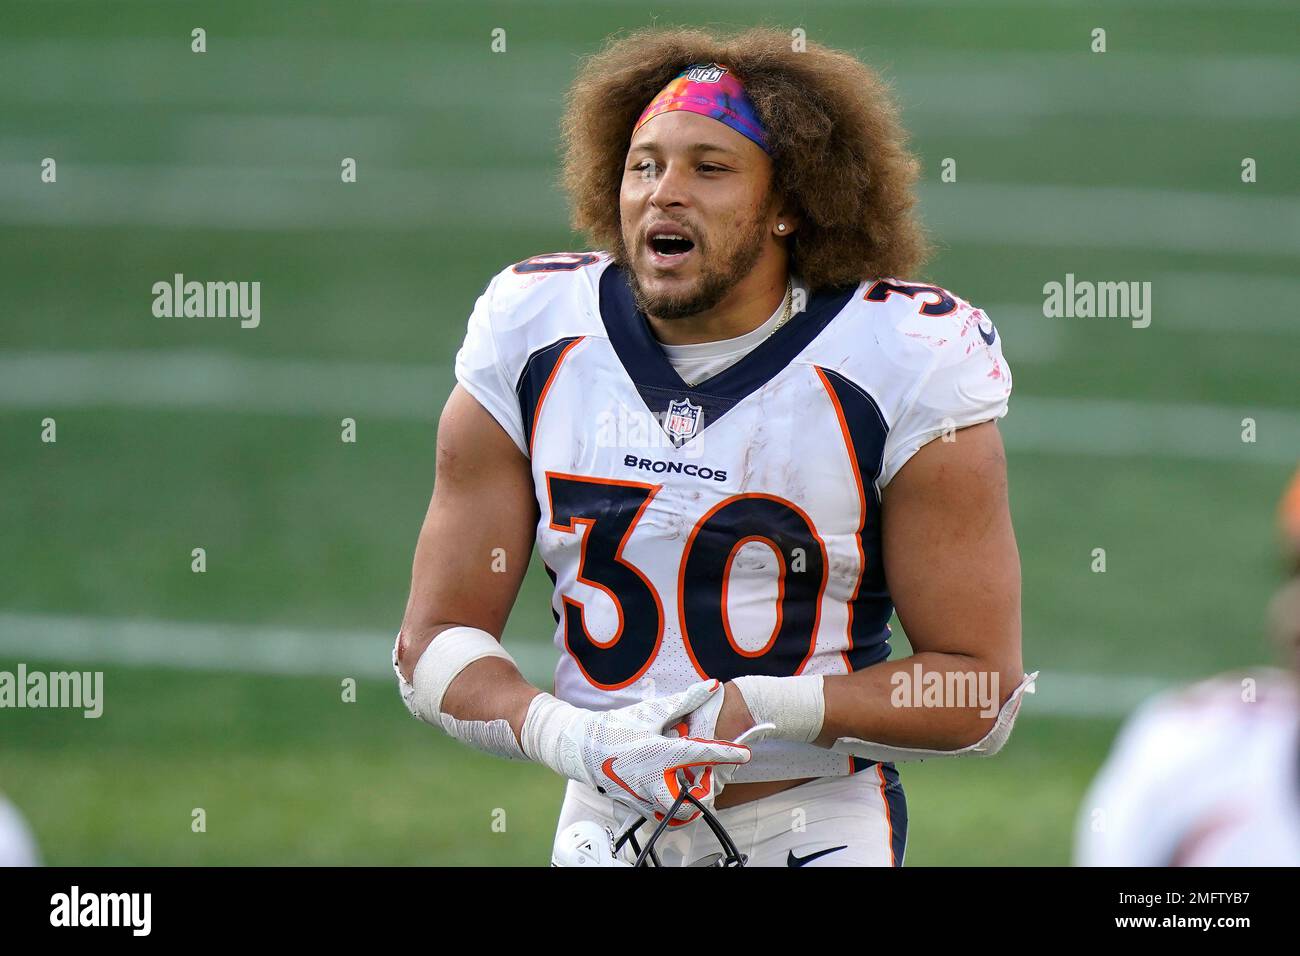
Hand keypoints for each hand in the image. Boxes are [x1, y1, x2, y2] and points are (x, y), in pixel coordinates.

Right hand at [563, 681, 754, 823]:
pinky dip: (669, 800)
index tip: (744, 754)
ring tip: (684, 778)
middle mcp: (654, 780)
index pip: (703, 755)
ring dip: (686, 796)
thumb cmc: (616, 728)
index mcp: (661, 754)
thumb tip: (711, 686)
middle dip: (705, 790)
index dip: (728, 754)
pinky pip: (661, 810)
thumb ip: (685, 701)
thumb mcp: (651, 713)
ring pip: (677, 809)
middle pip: (694, 801)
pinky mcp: (636, 805)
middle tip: (704, 774)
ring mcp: (644, 797)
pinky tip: (665, 782)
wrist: (581, 748)